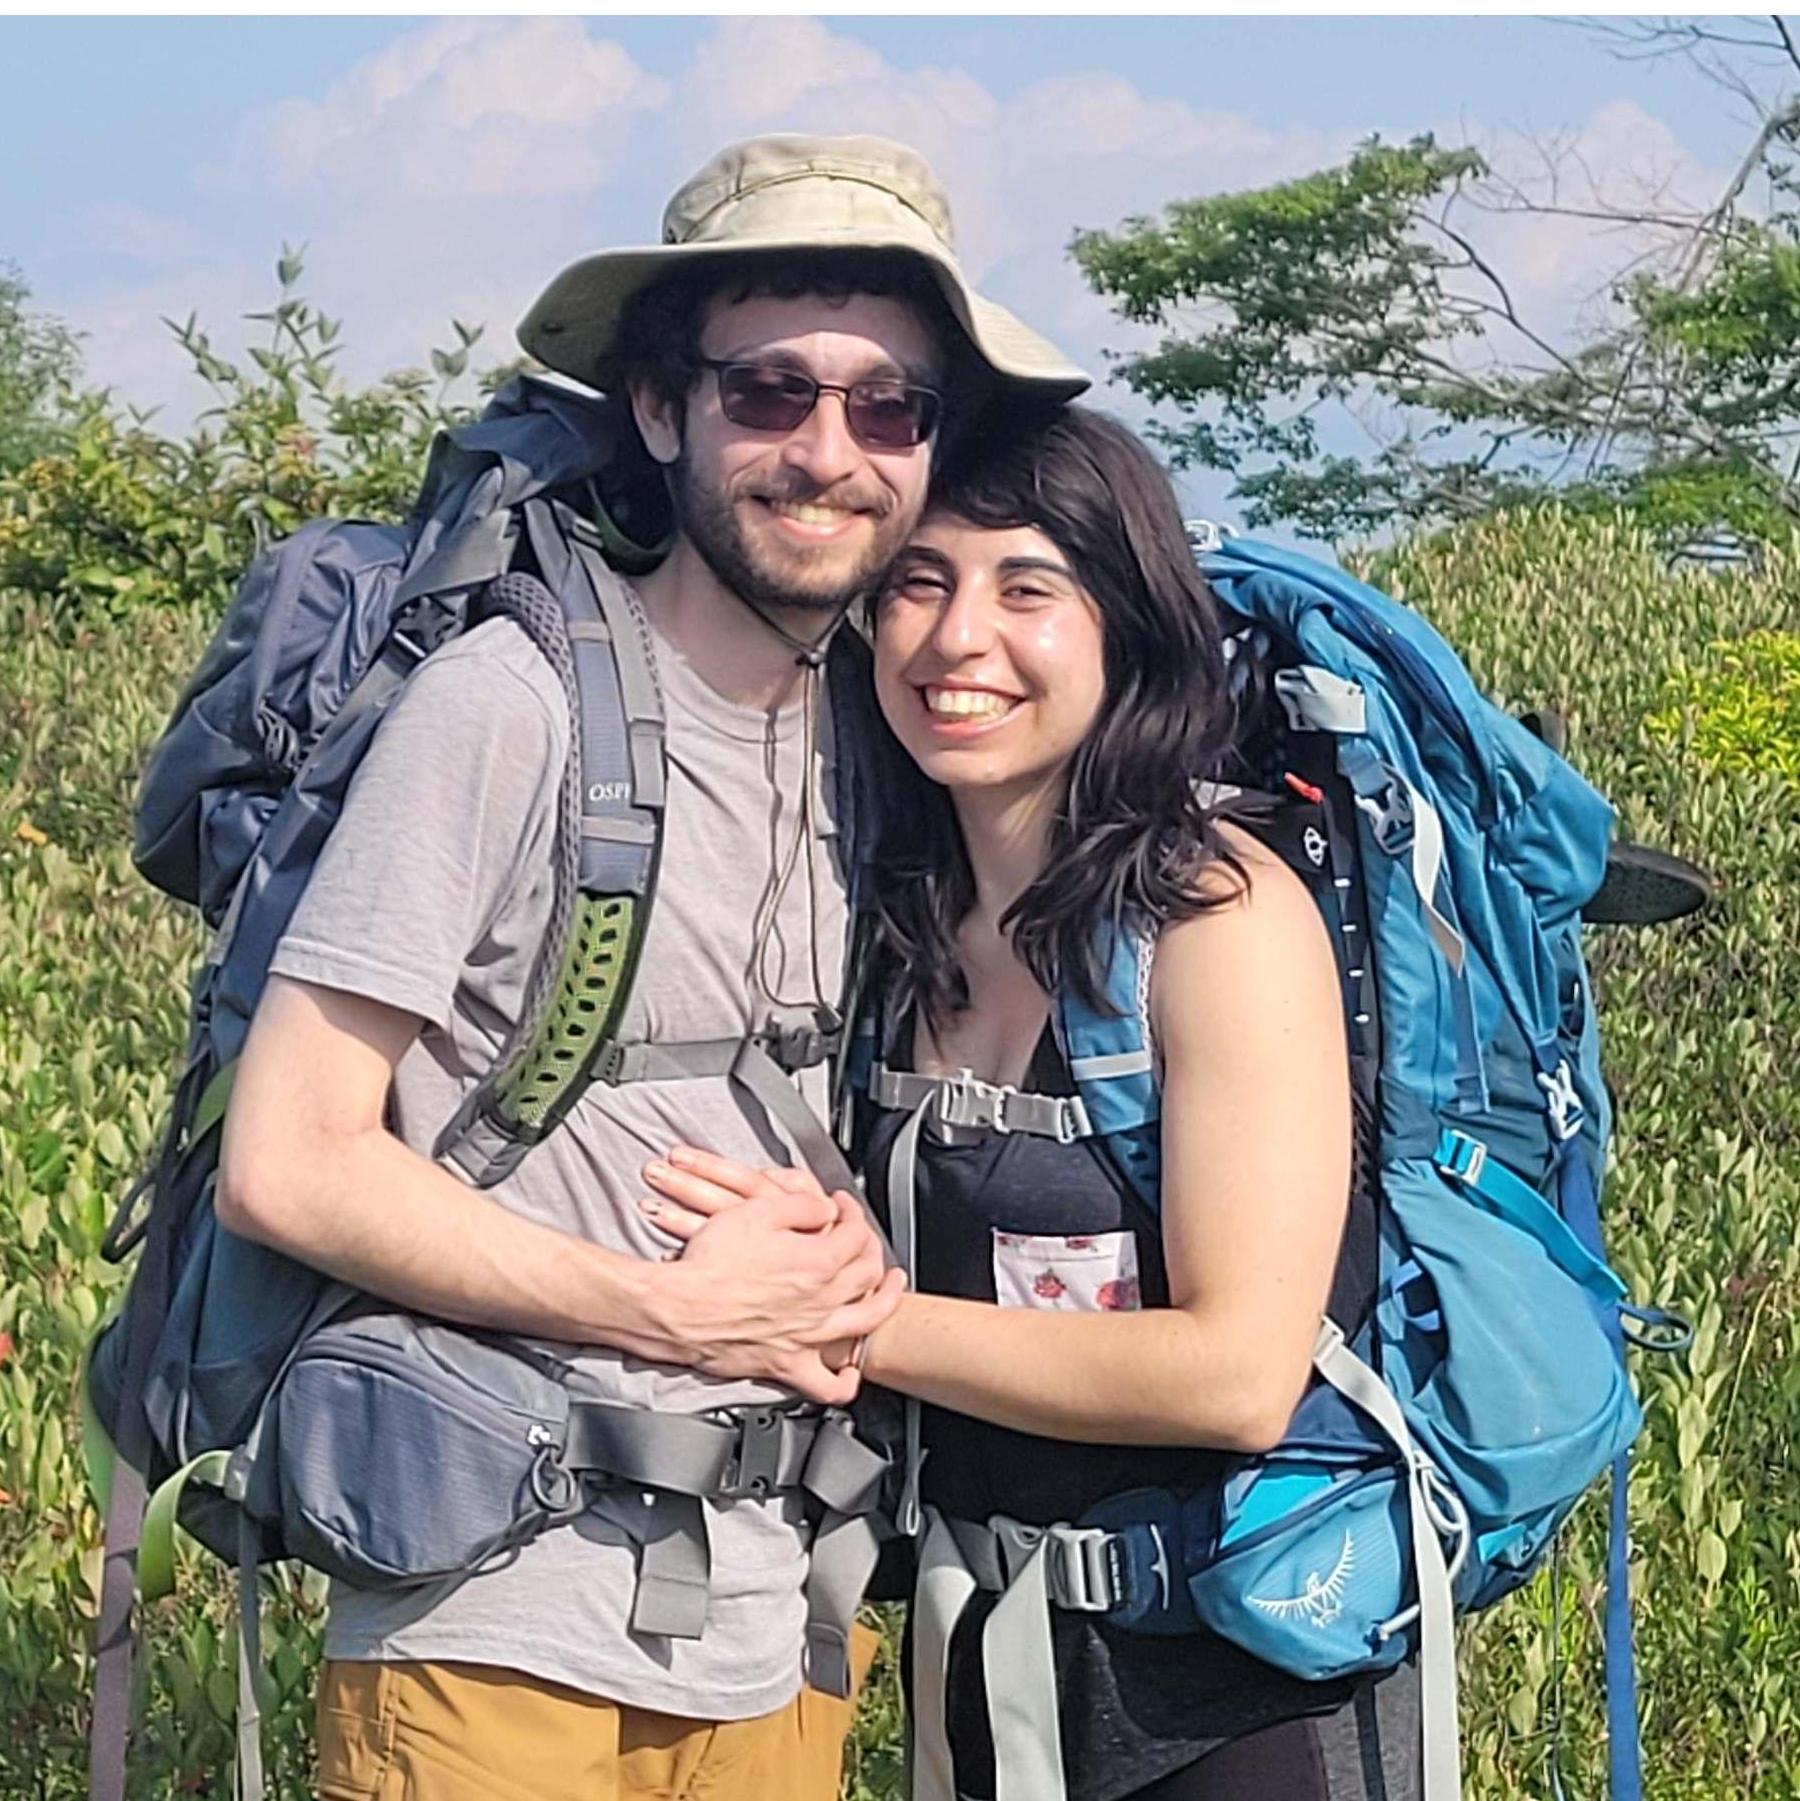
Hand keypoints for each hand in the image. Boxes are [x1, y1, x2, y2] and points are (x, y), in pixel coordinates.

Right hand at [639, 1148, 902, 1405]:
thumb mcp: (756, 1211)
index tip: (841, 1207)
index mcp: (816, 1262)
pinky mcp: (787, 1365)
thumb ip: (800, 1206)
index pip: (854, 1233)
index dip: (852, 1213)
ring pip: (866, 1323)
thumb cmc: (709, 1263)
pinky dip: (845, 1382)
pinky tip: (850, 1371)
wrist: (676, 1308)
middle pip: (867, 1273)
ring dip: (885, 1302)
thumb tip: (824, 1209)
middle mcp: (821, 1302)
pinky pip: (827, 1385)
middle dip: (870, 1248)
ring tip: (889, 1290)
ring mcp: (808, 1337)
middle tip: (862, 1238)